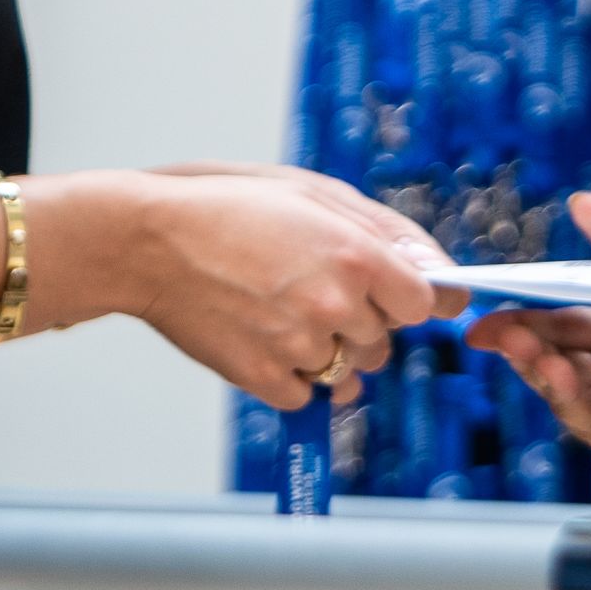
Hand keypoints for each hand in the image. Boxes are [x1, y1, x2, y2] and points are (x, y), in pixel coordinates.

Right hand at [123, 166, 460, 410]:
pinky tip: (264, 336)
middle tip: (311, 289)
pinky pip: (307, 395)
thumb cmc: (233, 208)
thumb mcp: (318, 195)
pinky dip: (292, 375)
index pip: (423, 304)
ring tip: (281, 309)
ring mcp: (299, 345)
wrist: (152, 242)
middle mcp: (335, 304)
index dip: (406, 298)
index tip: (391, 295)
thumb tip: (438, 276)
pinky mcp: (263, 377)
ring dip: (326, 349)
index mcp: (357, 254)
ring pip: (347, 371)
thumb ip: (388, 234)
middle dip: (360, 322)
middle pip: (384, 341)